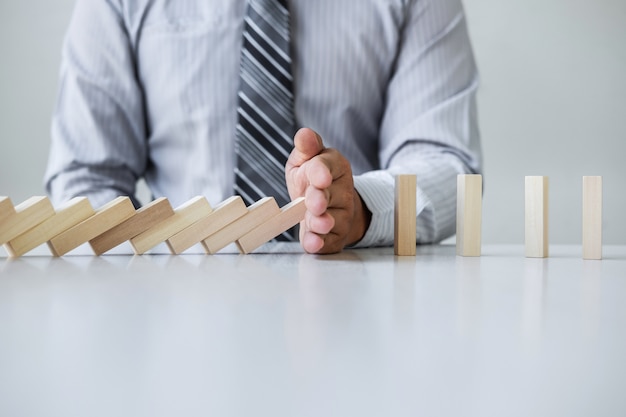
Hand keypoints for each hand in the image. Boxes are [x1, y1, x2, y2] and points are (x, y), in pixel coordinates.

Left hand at [285, 128, 370, 253]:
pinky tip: (312, 243)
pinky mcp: (336, 237)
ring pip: (334, 220)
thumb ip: (306, 149)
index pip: (329, 166)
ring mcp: (343, 215)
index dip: (322, 172)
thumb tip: (304, 134)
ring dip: (322, 223)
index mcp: (335, 166)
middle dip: (322, 199)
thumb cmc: (311, 180)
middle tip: (314, 203)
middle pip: (334, 195)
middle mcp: (343, 191)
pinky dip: (320, 243)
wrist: (327, 208)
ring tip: (315, 223)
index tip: (319, 177)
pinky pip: (329, 242)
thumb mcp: (305, 161)